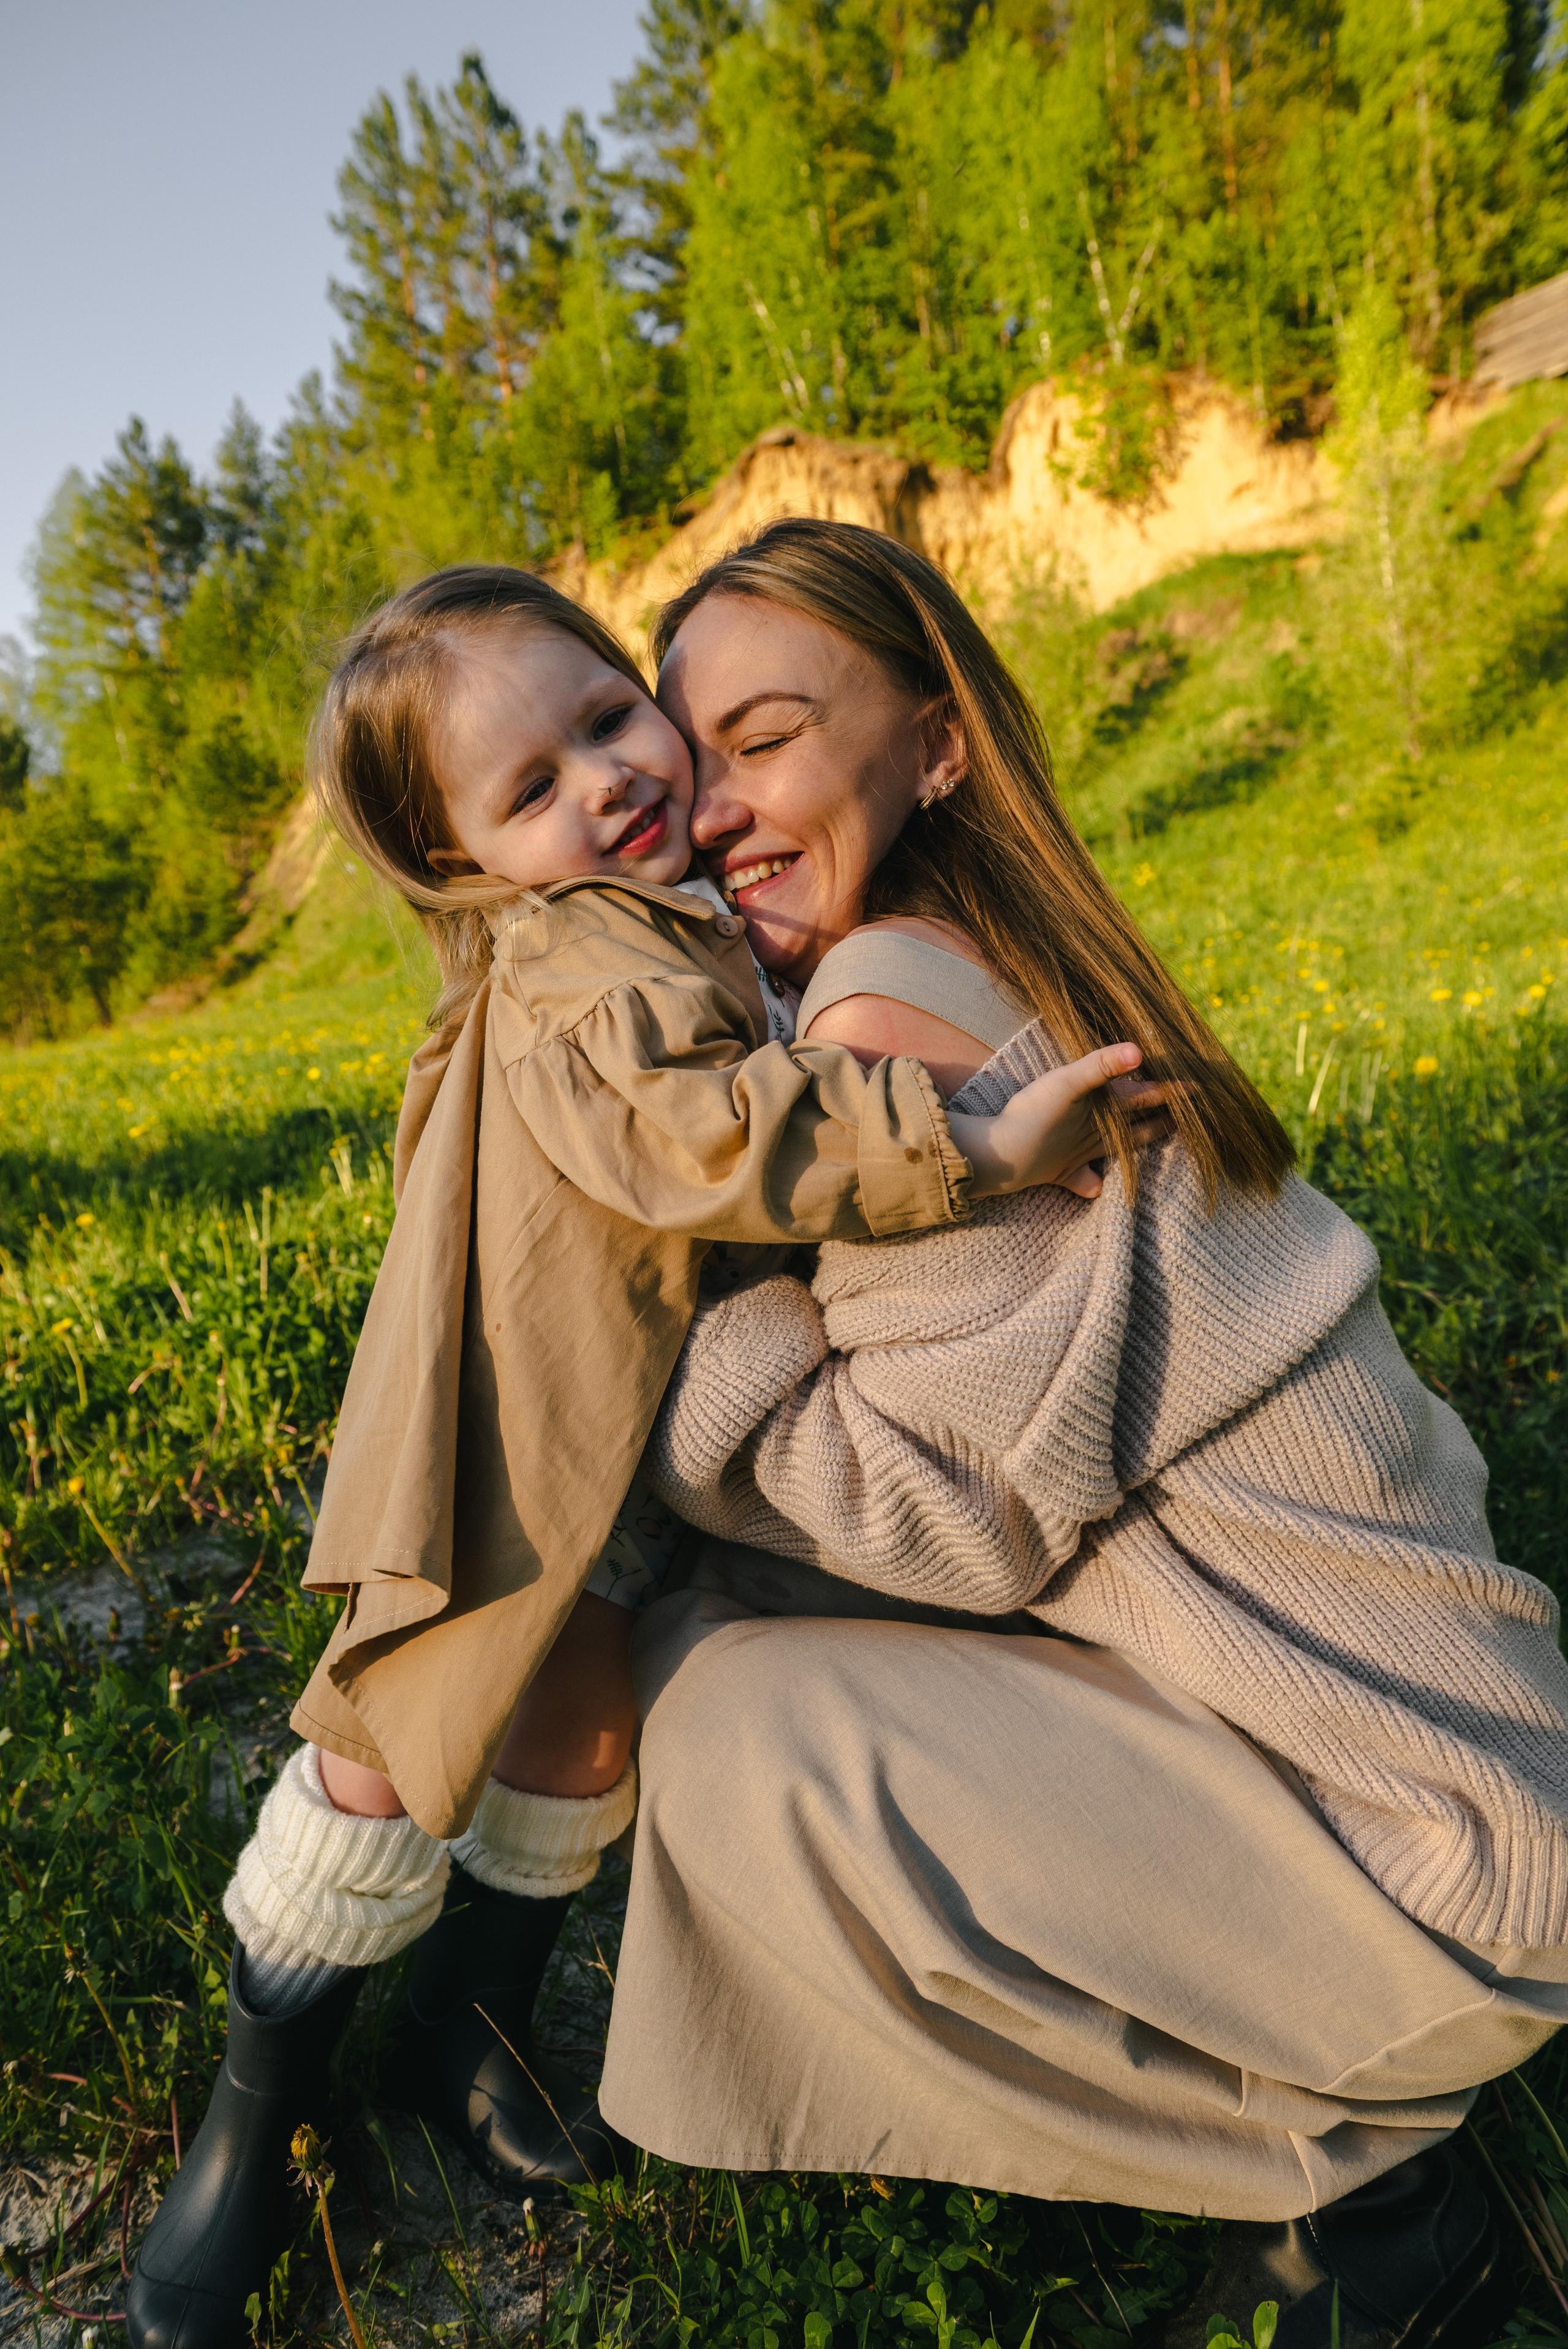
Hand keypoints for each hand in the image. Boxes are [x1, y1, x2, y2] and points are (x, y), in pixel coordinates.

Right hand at [948, 1044, 1169, 1200]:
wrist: (1002, 1157)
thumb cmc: (1034, 1117)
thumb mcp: (1067, 1083)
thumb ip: (1101, 1066)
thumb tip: (1139, 1052)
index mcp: (1105, 1116)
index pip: (1147, 1099)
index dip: (1172, 1092)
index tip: (1200, 1088)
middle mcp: (1098, 1138)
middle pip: (1138, 1128)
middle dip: (1162, 1121)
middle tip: (1184, 1118)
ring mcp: (1079, 1157)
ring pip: (1115, 1151)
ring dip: (1135, 1145)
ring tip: (1152, 1141)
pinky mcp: (1058, 1172)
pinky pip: (1081, 1181)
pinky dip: (1091, 1183)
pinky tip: (1097, 1186)